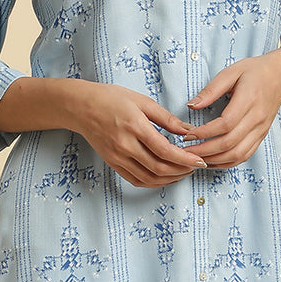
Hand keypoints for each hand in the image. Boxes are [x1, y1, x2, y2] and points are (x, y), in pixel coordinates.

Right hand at [73, 82, 207, 188]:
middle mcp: (125, 146)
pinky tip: (165, 177)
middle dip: (182, 171)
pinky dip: (154, 182)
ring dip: (170, 179)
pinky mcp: (113, 163)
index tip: (200, 160)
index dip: (186, 159)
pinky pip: (137, 180)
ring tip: (184, 173)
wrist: (80, 107)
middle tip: (196, 167)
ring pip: (149, 179)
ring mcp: (117, 157)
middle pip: (160, 168)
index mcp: (135, 127)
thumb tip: (188, 130)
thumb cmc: (110, 99)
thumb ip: (166, 118)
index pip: (166, 150)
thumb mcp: (142, 101)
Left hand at [182, 50, 280, 166]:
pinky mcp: (261, 136)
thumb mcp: (231, 72)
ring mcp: (260, 130)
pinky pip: (244, 156)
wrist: (280, 76)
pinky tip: (212, 160)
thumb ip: (211, 90)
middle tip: (186, 151)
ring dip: (215, 160)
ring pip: (237, 154)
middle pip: (230, 143)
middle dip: (205, 151)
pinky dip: (227, 163)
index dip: (205, 133)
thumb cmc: (255, 72)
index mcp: (249, 100)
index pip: (225, 124)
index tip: (188, 135)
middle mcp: (257, 118)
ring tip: (196, 158)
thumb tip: (192, 105)